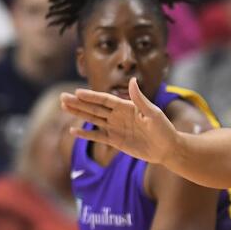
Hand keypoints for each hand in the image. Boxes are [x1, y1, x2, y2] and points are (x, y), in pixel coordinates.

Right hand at [60, 78, 177, 164]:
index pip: (105, 100)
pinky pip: (98, 136)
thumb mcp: (153, 113)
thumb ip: (140, 99)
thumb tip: (132, 80)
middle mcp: (118, 116)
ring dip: (78, 114)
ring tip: (63, 107)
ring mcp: (116, 128)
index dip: (91, 96)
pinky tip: (73, 131)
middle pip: (95, 108)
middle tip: (62, 97)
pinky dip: (86, 135)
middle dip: (78, 103)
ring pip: (93, 119)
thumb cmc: (164, 129)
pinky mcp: (116, 141)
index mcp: (126, 107)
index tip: (77, 93)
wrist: (169, 149)